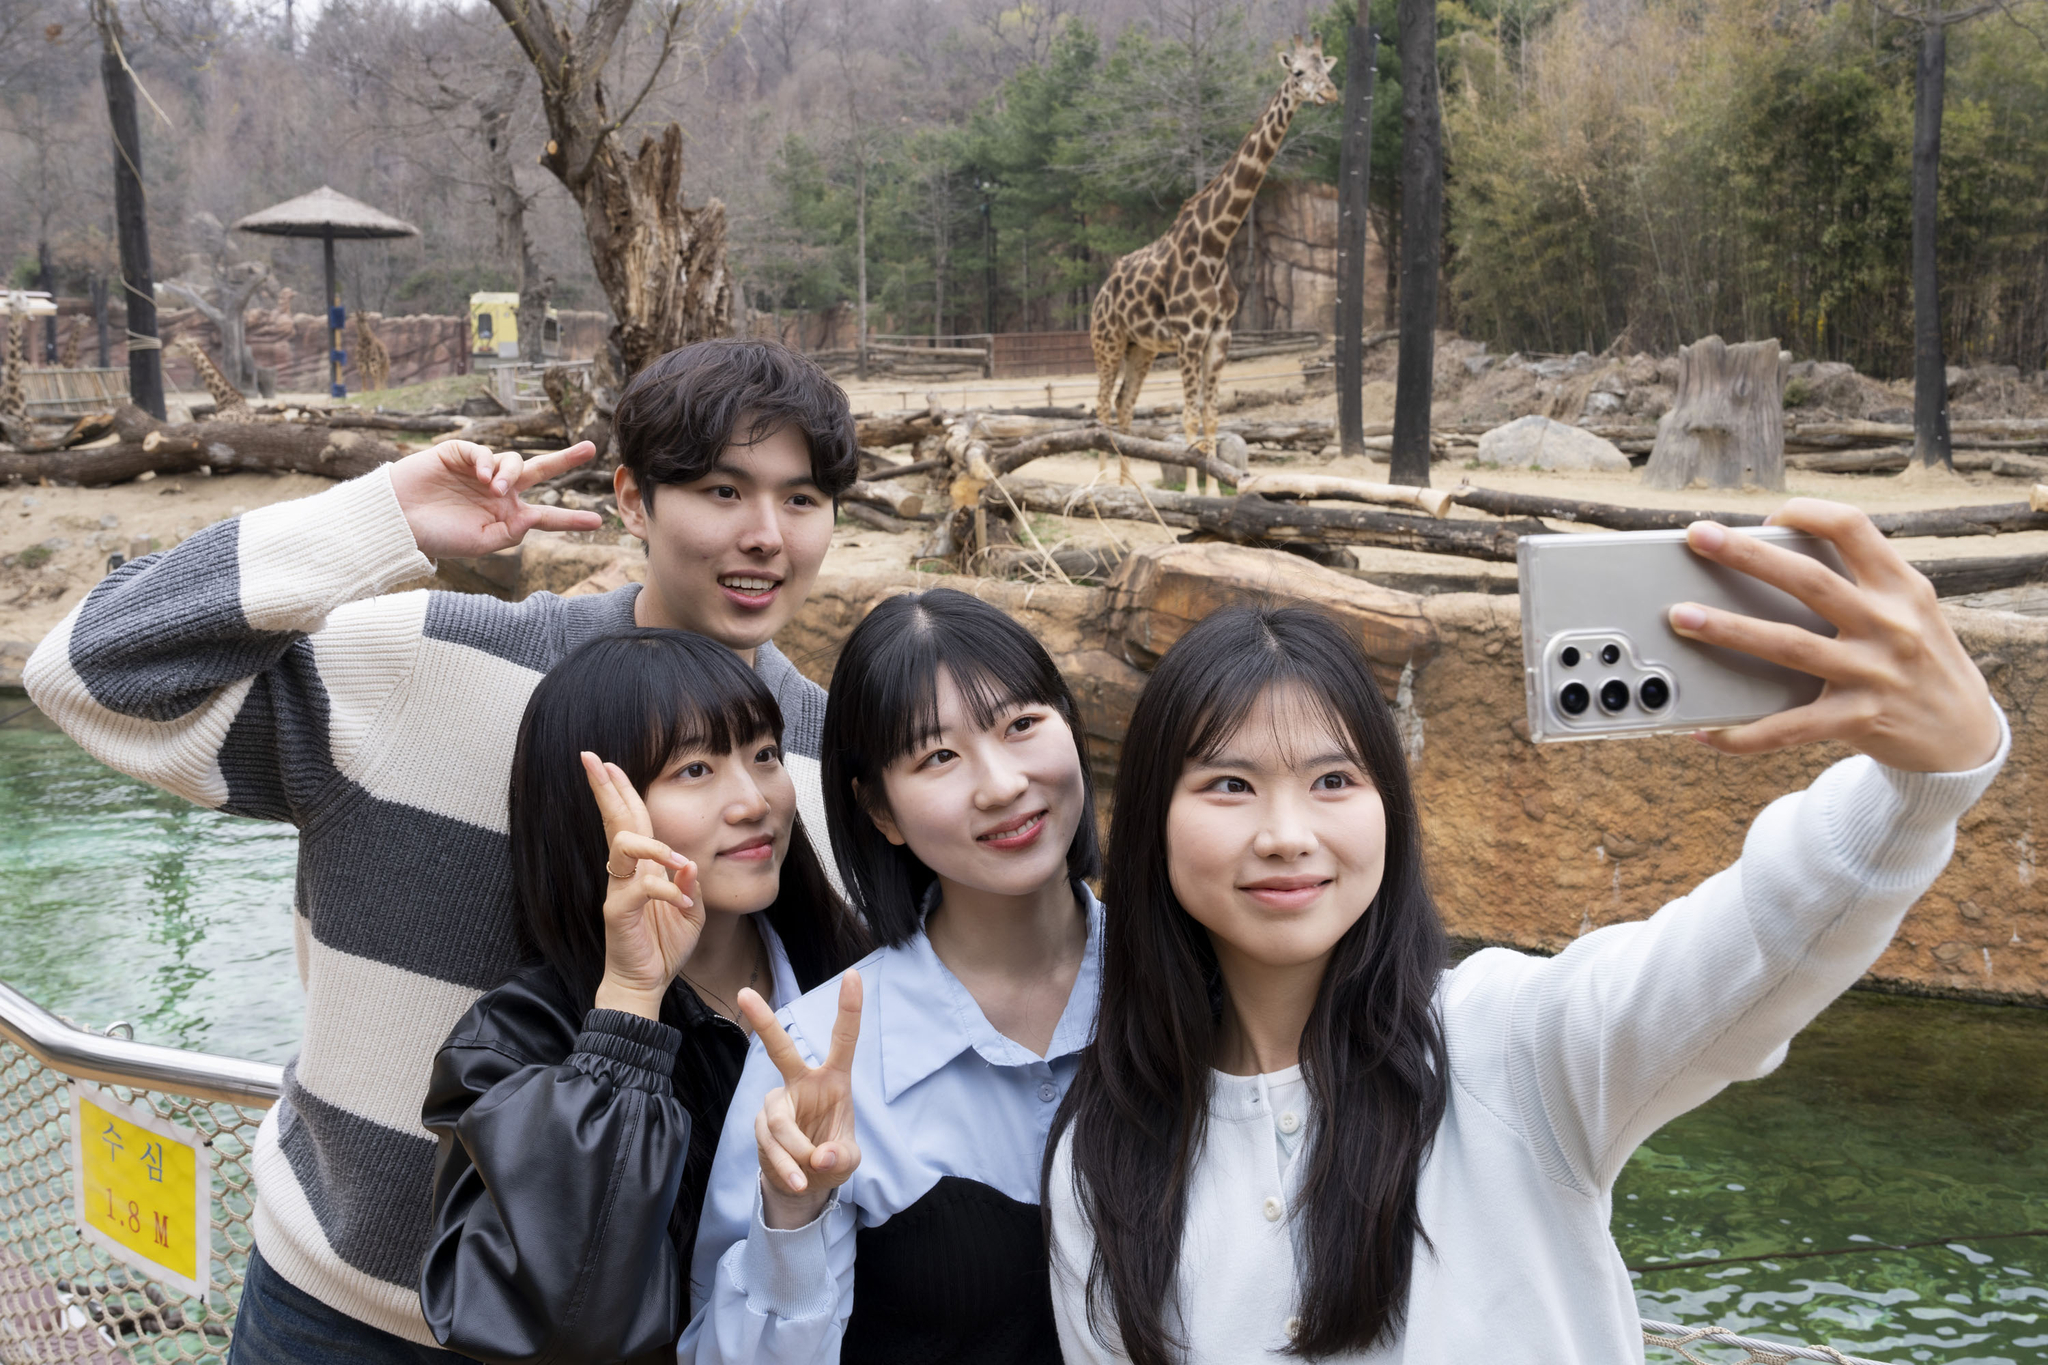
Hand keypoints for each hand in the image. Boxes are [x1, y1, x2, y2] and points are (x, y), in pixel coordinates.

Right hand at [388, 439, 602, 558]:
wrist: (397, 521)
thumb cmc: (437, 536)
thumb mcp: (480, 544)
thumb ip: (511, 533)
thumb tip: (534, 517)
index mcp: (506, 515)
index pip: (545, 516)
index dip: (570, 519)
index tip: (598, 522)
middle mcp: (498, 491)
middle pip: (539, 471)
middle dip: (564, 459)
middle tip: (590, 448)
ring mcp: (480, 471)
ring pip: (513, 461)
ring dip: (509, 473)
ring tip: (495, 489)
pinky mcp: (459, 454)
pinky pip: (484, 451)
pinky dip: (488, 461)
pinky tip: (483, 475)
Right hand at [583, 752, 702, 1020]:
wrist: (647, 983)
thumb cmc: (664, 946)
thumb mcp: (691, 910)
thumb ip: (690, 883)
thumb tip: (690, 861)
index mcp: (640, 867)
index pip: (630, 820)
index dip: (620, 790)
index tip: (607, 762)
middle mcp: (624, 873)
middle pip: (614, 820)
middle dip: (604, 787)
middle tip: (590, 758)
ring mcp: (618, 890)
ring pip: (623, 845)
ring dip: (656, 847)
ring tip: (680, 863)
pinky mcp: (618, 913)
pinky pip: (641, 889)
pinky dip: (668, 891)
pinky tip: (684, 902)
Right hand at [738, 971, 862, 1229]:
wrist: (806, 1183)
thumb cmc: (832, 1158)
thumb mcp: (848, 1160)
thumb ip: (840, 1157)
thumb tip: (819, 1156)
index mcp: (833, 1079)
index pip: (843, 1039)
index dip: (849, 1008)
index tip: (853, 974)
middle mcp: (802, 1083)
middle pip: (780, 1049)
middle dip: (764, 1021)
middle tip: (744, 993)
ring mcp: (778, 1103)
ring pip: (778, 1120)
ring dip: (795, 1152)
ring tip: (808, 1175)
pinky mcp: (761, 1125)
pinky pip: (770, 1143)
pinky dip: (786, 1166)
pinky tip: (798, 1180)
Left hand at [1668, 498, 1998, 771]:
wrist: (1965, 736)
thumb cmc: (1920, 661)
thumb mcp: (1910, 611)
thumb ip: (1860, 585)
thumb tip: (1777, 560)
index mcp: (1901, 587)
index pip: (1853, 528)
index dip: (1806, 512)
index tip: (1767, 516)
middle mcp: (1889, 624)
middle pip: (1807, 579)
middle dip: (1747, 554)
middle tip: (1698, 536)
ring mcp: (1873, 673)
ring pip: (1789, 645)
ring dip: (1729, 629)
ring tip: (1683, 616)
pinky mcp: (1858, 720)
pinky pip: (1789, 727)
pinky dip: (1744, 734)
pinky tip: (1707, 732)